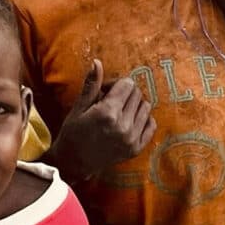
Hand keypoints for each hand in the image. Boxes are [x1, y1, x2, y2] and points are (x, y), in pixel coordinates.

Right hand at [54, 60, 154, 182]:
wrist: (73, 163)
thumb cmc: (73, 132)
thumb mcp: (79, 107)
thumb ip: (92, 85)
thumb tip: (97, 62)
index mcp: (108, 113)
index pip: (127, 84)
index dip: (116, 84)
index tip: (105, 91)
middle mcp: (123, 126)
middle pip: (137, 94)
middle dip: (125, 93)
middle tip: (110, 102)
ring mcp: (131, 139)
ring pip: (145, 108)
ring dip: (134, 106)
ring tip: (119, 112)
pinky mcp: (136, 148)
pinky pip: (151, 125)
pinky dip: (143, 120)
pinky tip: (130, 121)